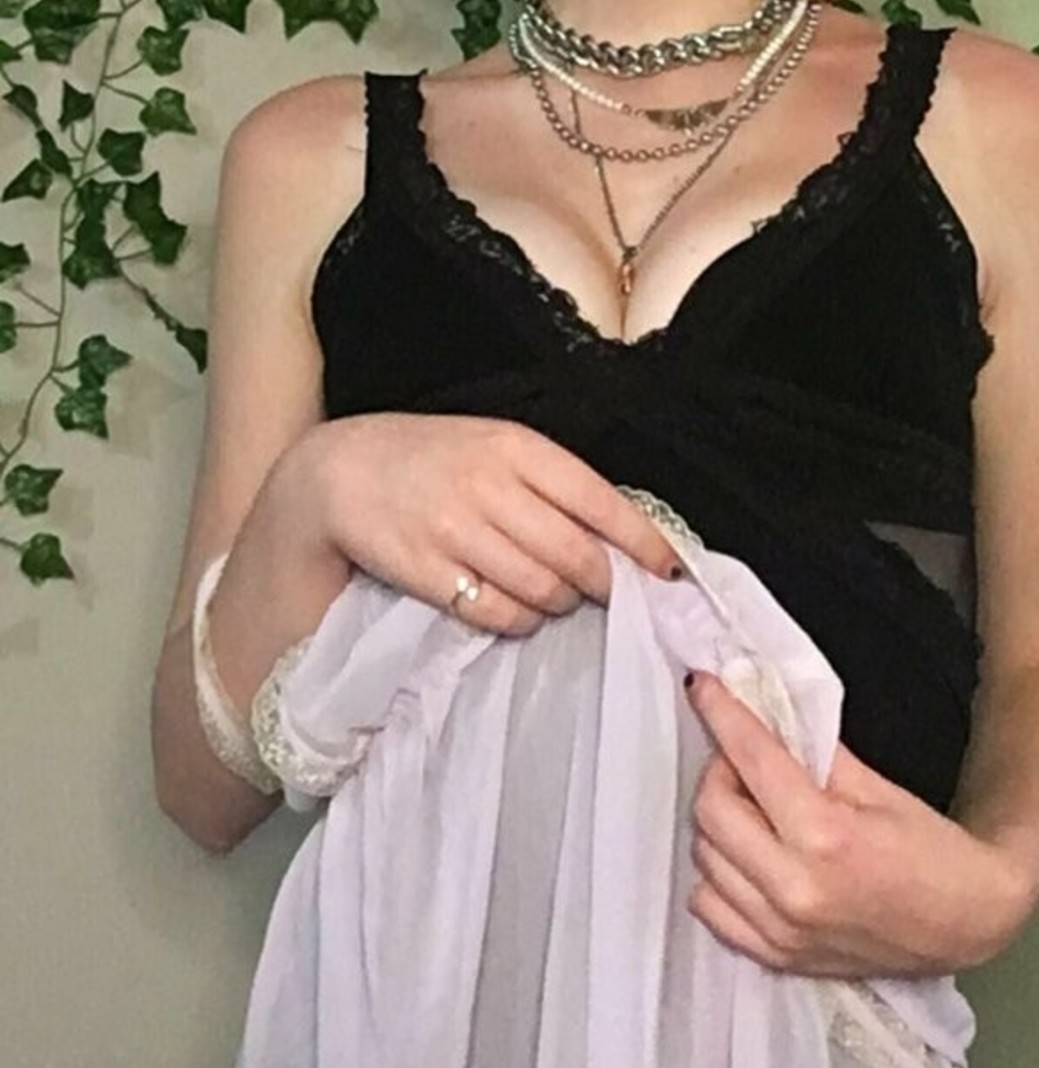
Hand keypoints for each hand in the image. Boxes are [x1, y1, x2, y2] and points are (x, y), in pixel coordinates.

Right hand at [309, 412, 680, 635]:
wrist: (339, 472)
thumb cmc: (429, 458)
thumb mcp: (491, 448)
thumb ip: (549, 482)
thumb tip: (619, 535)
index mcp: (515, 446)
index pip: (599, 499)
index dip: (642, 542)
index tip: (670, 571)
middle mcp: (489, 486)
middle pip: (577, 554)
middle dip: (607, 584)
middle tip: (613, 594)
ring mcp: (456, 531)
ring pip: (543, 589)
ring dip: (563, 604)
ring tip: (560, 599)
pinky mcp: (428, 573)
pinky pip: (498, 613)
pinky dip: (521, 621)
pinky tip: (519, 611)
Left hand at [682, 670, 1033, 976]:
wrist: (968, 924)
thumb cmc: (931, 850)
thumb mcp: (877, 787)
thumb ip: (813, 754)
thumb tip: (763, 714)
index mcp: (824, 836)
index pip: (751, 760)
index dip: (721, 714)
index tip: (702, 686)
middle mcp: (793, 888)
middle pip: (711, 809)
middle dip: (720, 770)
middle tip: (745, 760)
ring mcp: (780, 931)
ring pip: (704, 858)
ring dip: (719, 821)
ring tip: (753, 808)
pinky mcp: (777, 958)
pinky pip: (710, 907)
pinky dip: (718, 874)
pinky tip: (747, 856)